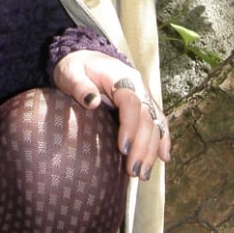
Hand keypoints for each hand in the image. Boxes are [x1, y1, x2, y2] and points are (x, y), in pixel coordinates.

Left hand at [52, 50, 170, 179]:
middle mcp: (139, 87)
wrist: (86, 58)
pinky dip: (162, 140)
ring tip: (143, 174)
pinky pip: (158, 123)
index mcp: (122, 77)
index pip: (132, 103)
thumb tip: (92, 102)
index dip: (130, 126)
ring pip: (155, 124)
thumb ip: (79, 86)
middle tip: (133, 171)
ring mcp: (144, 96)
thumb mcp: (70, 73)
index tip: (122, 148)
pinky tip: (163, 158)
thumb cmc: (75, 67)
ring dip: (152, 150)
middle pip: (147, 118)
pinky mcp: (144, 105)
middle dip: (143, 146)